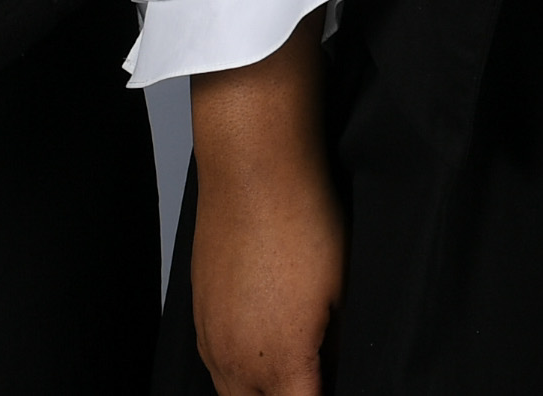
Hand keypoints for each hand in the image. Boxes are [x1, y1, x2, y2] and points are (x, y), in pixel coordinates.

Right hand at [191, 14, 343, 395]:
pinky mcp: (199, 315)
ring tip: (294, 371)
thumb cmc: (304, 221)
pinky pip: (215, 365)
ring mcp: (211, 339)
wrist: (254, 169)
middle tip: (314, 376)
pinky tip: (264, 348)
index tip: (333, 383)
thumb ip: (339, 348)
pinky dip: (240, 371)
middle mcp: (237, 362)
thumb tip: (340, 368)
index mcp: (282, 364)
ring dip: (263, 392)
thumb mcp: (343, 293)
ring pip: (233, 395)